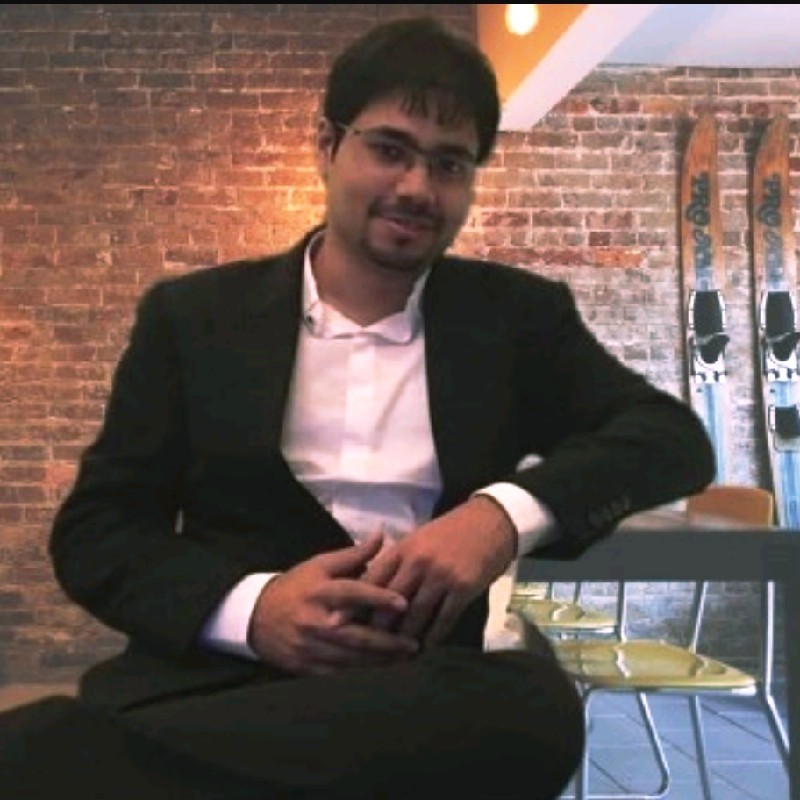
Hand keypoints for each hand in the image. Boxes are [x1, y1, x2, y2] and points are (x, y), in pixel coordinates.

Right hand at [248, 535, 418, 674]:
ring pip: (351, 659)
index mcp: (319, 592)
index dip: (378, 597)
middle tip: (414, 643)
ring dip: (380, 660)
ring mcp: (310, 648)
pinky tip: (381, 667)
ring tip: (405, 657)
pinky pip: (341, 672)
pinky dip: (363, 670)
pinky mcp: (307, 668)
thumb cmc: (296, 587)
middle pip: (356, 635)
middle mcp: (315, 622)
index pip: (352, 593)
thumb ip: (353, 555)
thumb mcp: (320, 565)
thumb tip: (381, 535)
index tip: (403, 603)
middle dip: (387, 642)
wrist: (255, 618)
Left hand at [362, 496, 516, 646]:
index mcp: (403, 549)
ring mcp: (442, 576)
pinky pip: (444, 620)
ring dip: (406, 638)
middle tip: (366, 650)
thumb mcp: (416, 540)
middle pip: (390, 603)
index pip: (372, 580)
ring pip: (416, 616)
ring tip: (396, 655)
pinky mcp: (463, 588)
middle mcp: (419, 562)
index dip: (354, 605)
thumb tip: (367, 587)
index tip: (336, 625)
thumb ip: (394, 562)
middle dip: (377, 629)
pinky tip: (426, 648)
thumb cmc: (448, 533)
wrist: (489, 523)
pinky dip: (433, 637)